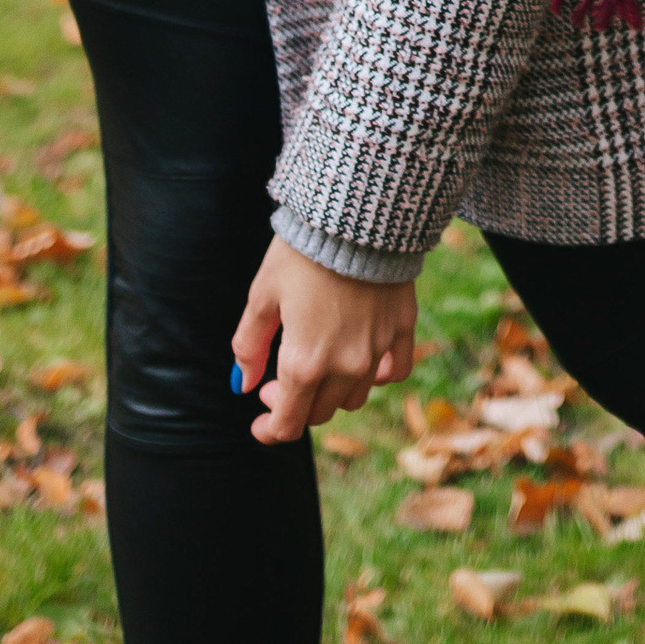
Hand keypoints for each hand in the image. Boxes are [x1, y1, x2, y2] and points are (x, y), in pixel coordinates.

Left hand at [231, 241, 419, 445]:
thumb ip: (249, 346)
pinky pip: (394, 371)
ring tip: (317, 365)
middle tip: (277, 381)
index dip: (269, 429)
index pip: (287, 423)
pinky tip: (362, 362)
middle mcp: (344, 366)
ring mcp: (377, 350)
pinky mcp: (402, 328)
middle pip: (320, 413)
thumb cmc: (301, 253)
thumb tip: (243, 384)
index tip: (258, 419)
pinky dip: (377, 376)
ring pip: (354, 397)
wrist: (356, 214)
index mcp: (303, 363)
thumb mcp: (262, 296)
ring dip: (332, 393)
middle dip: (295, 405)